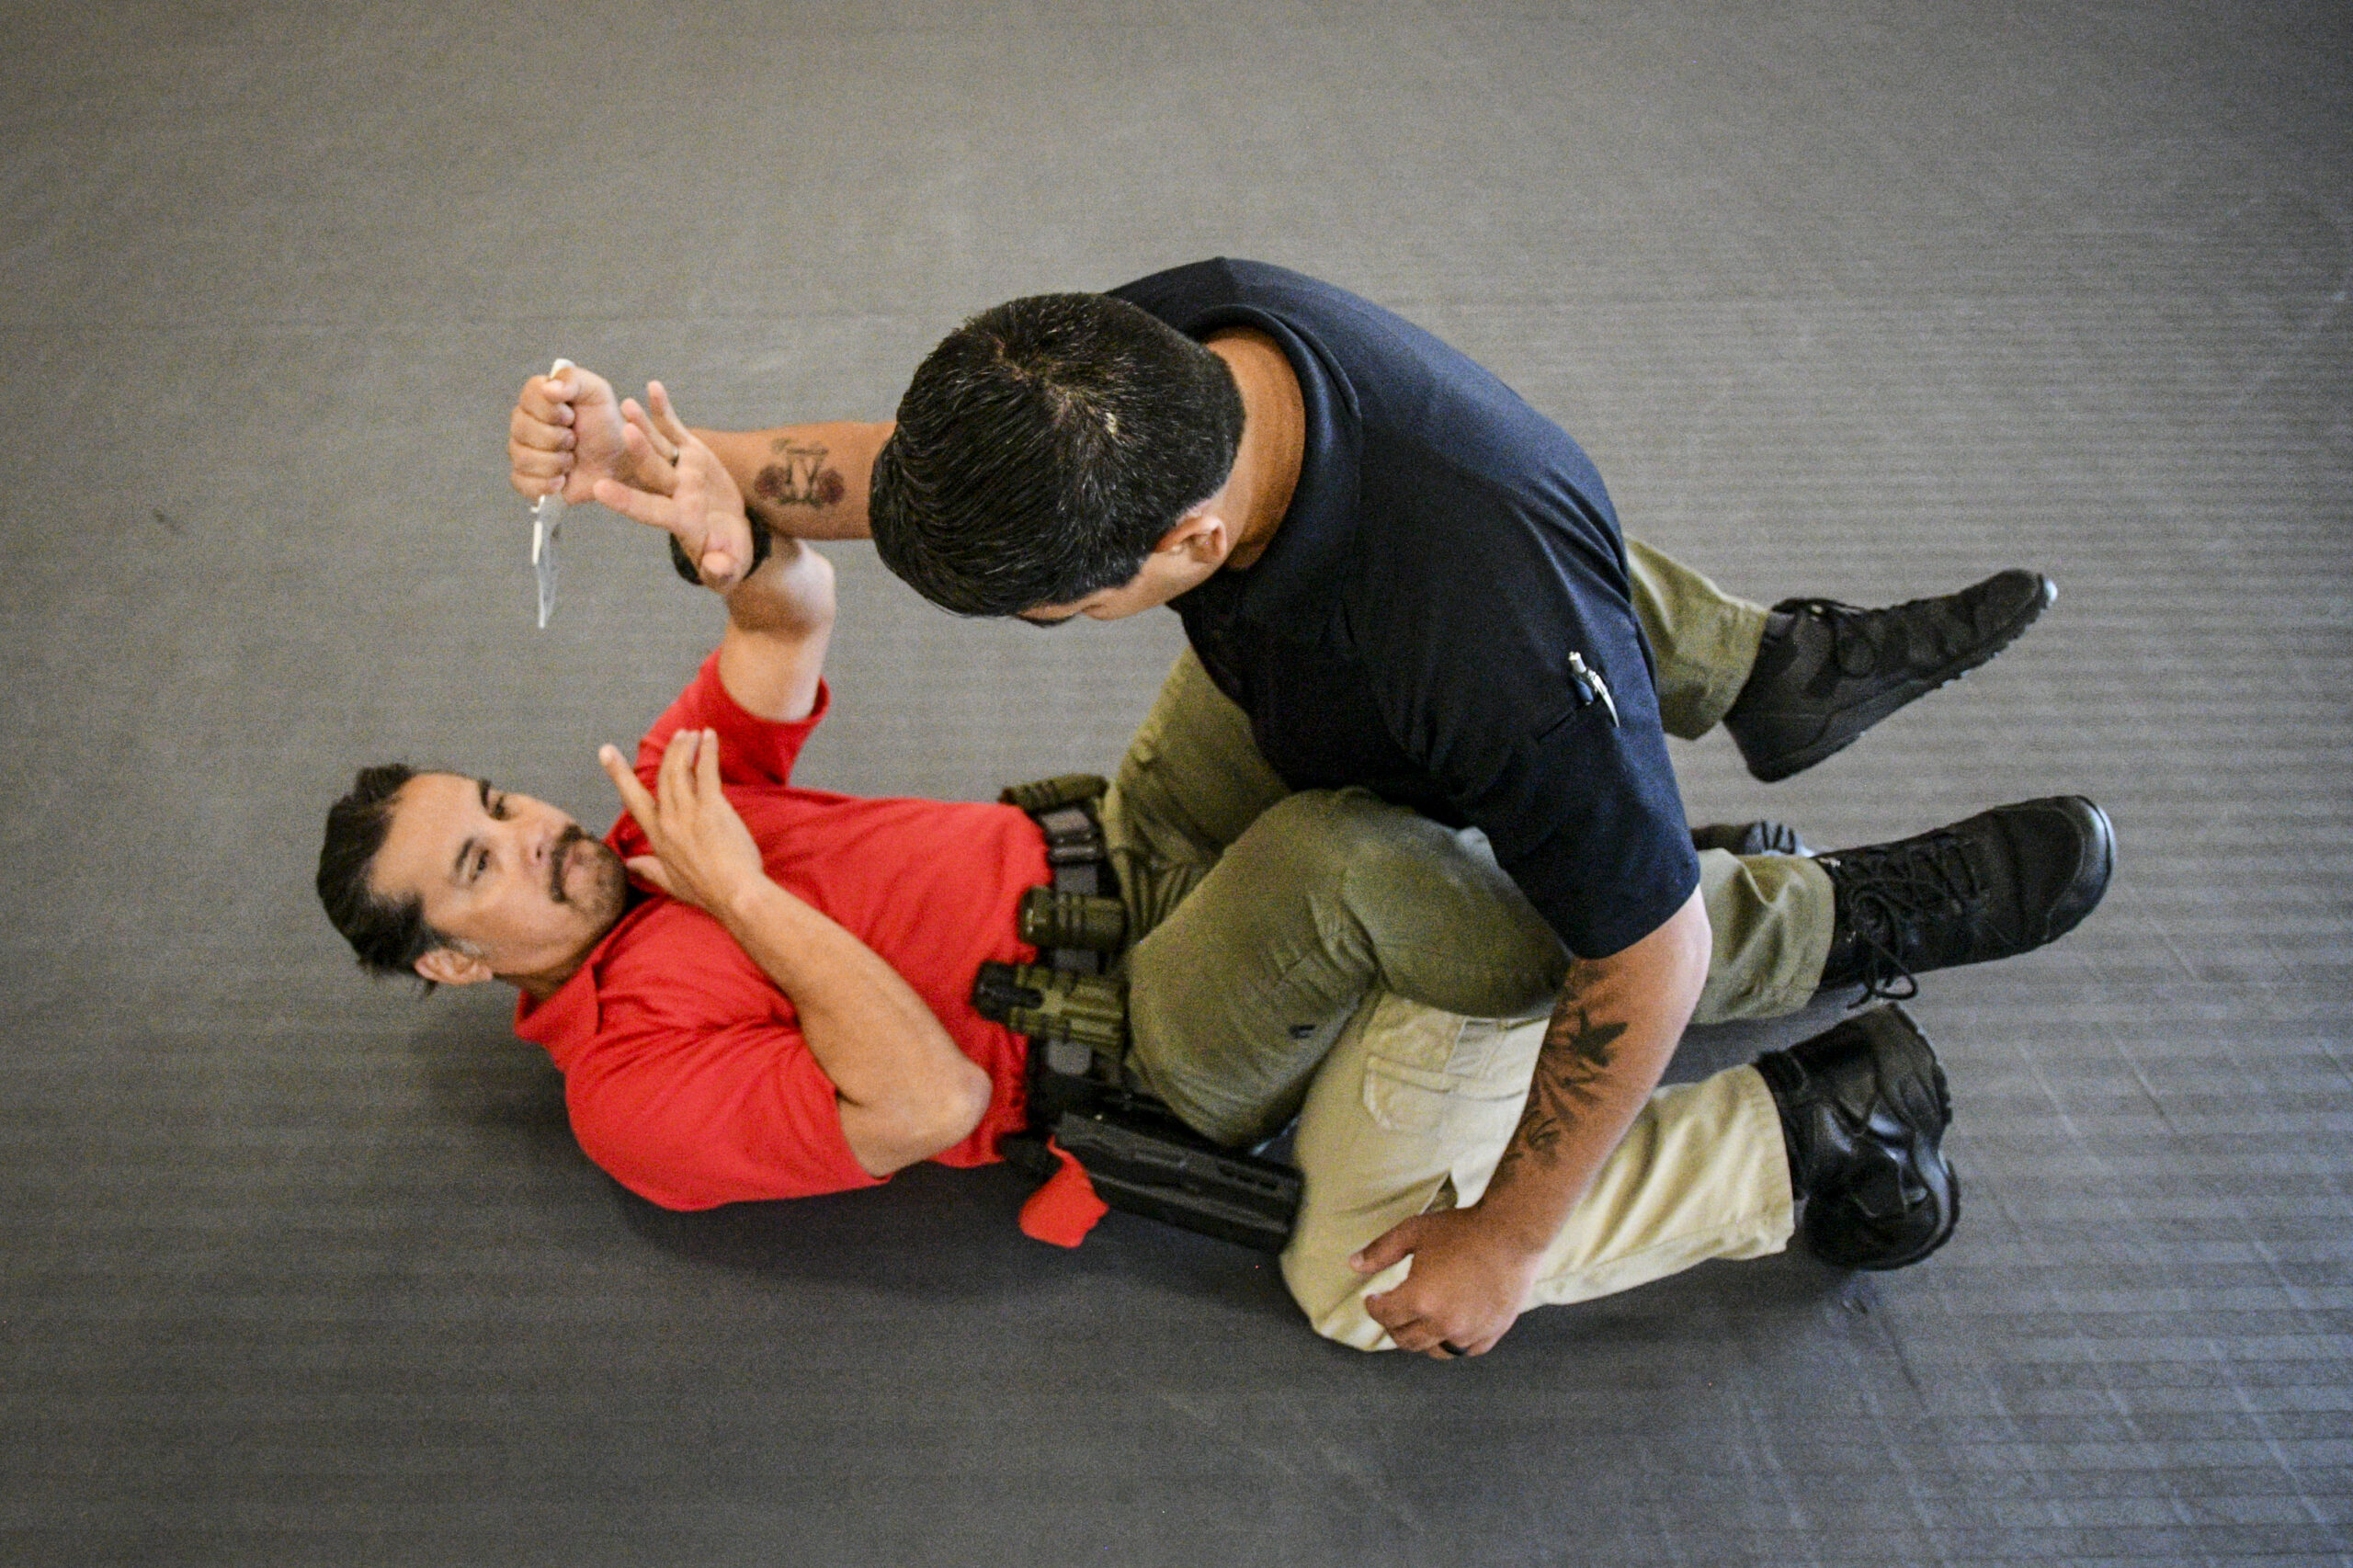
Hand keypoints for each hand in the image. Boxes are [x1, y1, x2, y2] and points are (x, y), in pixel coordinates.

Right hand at [510, 364, 641, 504]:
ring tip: (571, 460)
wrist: (618, 463)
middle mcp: (524, 422)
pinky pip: (520, 482)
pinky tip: (562, 480)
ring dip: (555, 462)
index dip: (551, 410)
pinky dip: (545, 484)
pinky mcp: (525, 479)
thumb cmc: (606, 425)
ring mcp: (521, 450)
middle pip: (521, 429)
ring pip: (522, 457)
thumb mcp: (597, 392)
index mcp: (538, 397)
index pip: (529, 396)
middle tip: (574, 440)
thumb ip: (573, 380)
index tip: (571, 416)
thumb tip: (548, 388)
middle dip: (556, 438)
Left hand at [589, 381, 760, 589]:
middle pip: (651, 472)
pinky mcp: (691, 454)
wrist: (734, 535)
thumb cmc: (730, 557)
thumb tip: (715, 567)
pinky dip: (663, 411)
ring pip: (657, 446)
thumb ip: (721, 569)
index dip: (626, 500)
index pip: (649, 510)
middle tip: (624, 431)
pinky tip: (653, 388)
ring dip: (642, 424)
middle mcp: (674, 493)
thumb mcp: (730, 568)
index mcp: (679, 520)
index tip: (600, 489)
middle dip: (639, 452)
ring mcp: (680, 471)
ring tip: (626, 404)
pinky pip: (675, 430)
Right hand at [596, 728, 767, 917]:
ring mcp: (688, 812)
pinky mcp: (711, 808)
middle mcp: (668, 820)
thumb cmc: (706, 891)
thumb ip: (648, 870)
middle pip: (663, 775)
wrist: (733, 894)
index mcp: (657, 835)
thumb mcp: (669, 883)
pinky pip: (706, 771)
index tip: (606, 751)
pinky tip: (710, 737)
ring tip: (693, 733)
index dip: (619, 773)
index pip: (632, 798)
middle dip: (669, 751)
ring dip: (685, 747)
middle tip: (679, 734)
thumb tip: (628, 866)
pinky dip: (708, 751)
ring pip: (680, 769)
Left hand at [1352, 1205, 1546, 1358]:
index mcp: (1419, 1300)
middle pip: (1405, 1339)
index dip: (1374, 1306)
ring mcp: (1469, 1333)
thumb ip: (1381, 1251)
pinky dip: (1452, 1343)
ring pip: (1433, 1351)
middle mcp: (1443, 1324)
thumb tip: (1352, 1265)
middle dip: (1392, 1325)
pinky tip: (1449, 1328)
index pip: (1384, 1315)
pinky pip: (1464, 1351)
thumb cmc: (1462, 1229)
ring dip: (1420, 1339)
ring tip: (1419, 1322)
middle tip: (1393, 1311)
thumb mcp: (1414, 1232)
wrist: (1512, 1233)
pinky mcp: (1490, 1334)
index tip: (1374, 1299)